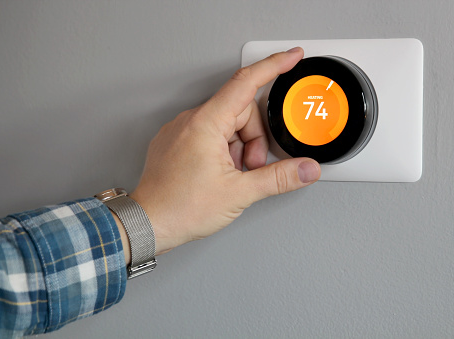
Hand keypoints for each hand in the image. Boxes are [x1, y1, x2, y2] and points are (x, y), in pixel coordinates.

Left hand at [127, 47, 319, 256]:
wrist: (147, 224)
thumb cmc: (181, 208)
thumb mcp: (239, 193)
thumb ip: (278, 178)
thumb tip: (306, 169)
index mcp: (206, 123)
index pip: (246, 82)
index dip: (274, 66)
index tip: (292, 57)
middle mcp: (190, 121)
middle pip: (240, 112)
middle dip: (254, 139)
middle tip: (251, 168)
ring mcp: (180, 131)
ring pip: (225, 125)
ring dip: (239, 148)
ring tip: (232, 176)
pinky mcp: (176, 143)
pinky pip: (208, 134)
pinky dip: (222, 150)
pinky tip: (219, 173)